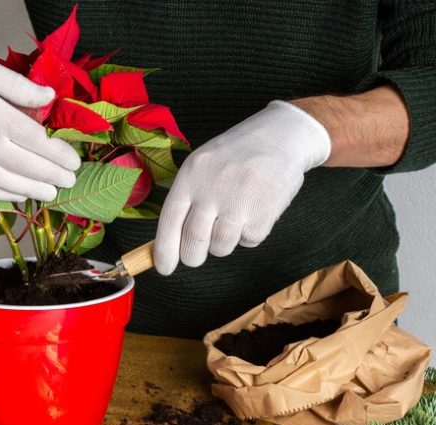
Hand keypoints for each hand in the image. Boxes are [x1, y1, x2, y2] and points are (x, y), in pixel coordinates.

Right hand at [0, 23, 80, 201]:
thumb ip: (18, 86)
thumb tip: (50, 97)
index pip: (36, 140)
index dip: (59, 153)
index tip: (74, 160)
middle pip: (26, 165)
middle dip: (53, 175)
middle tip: (70, 181)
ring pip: (5, 182)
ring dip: (32, 189)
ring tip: (50, 193)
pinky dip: (2, 195)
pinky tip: (17, 195)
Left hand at [154, 100, 331, 273]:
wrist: (282, 136)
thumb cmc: (236, 154)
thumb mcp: (202, 163)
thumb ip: (187, 197)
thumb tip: (171, 241)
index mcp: (191, 175)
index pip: (170, 221)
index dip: (164, 250)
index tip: (163, 268)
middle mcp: (212, 189)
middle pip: (193, 241)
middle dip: (192, 256)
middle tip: (195, 255)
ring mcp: (239, 203)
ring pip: (220, 246)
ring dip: (223, 242)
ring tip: (232, 217)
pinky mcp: (264, 214)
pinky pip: (248, 242)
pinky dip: (249, 235)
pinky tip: (253, 211)